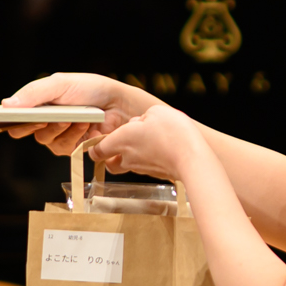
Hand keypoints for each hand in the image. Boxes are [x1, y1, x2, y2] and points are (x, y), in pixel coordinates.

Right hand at [0, 72, 157, 154]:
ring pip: (45, 140)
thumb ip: (34, 93)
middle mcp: (43, 121)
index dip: (7, 118)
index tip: (8, 116)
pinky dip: (74, 135)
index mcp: (37, 104)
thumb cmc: (91, 89)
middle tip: (45, 117)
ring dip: (60, 128)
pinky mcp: (71, 148)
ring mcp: (57, 136)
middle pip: (23, 131)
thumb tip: (6, 105)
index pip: (12, 116)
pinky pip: (63, 148)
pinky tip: (85, 125)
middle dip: (35, 123)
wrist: (119, 104)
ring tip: (76, 116)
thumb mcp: (61, 83)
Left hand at [94, 105, 208, 183]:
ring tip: (146, 141)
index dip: (94, 147)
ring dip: (132, 155)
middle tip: (120, 144)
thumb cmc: (171, 132)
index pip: (97, 151)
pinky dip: (148, 159)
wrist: (191, 157)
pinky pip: (145, 166)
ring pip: (128, 165)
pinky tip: (160, 148)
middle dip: (111, 156)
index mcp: (121, 140)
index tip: (97, 140)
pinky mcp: (155, 173)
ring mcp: (141, 168)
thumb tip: (141, 124)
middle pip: (110, 163)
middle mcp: (128, 157)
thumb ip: (143, 117)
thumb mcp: (155, 112)